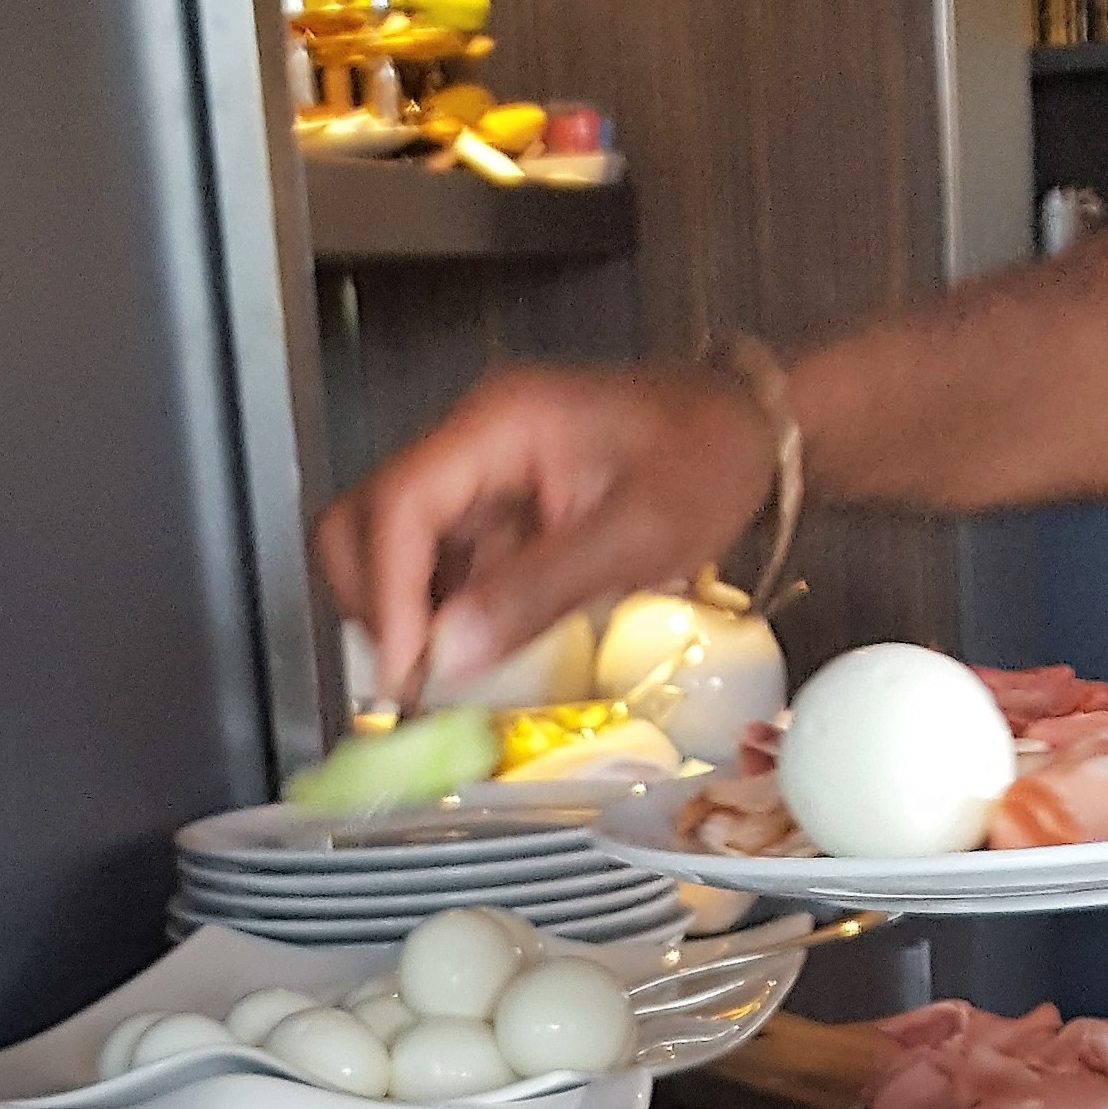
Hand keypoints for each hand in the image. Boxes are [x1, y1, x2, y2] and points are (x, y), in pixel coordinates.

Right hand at [315, 363, 776, 702]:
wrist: (744, 431)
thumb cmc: (705, 462)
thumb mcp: (637, 534)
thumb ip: (537, 592)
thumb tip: (448, 657)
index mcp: (497, 424)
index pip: (400, 505)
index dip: (387, 594)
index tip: (405, 675)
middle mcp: (469, 443)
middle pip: (363, 520)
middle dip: (371, 604)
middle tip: (411, 684)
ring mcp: (475, 478)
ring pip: (387, 549)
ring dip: (400, 618)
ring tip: (440, 684)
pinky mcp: (489, 513)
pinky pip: (435, 568)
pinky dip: (438, 618)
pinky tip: (471, 658)